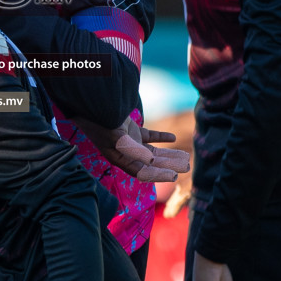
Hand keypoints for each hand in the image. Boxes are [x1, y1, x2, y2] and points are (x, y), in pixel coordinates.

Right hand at [66, 113, 189, 183]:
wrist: (94, 105)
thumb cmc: (102, 123)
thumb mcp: (117, 138)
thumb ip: (133, 149)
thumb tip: (151, 160)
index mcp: (120, 159)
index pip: (142, 172)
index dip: (158, 175)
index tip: (174, 176)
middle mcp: (126, 154)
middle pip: (151, 164)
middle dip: (168, 166)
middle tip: (186, 168)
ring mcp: (130, 142)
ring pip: (153, 152)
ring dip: (168, 154)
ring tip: (184, 158)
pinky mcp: (132, 132)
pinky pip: (150, 137)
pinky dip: (161, 138)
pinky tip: (173, 138)